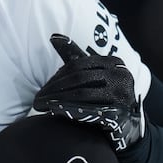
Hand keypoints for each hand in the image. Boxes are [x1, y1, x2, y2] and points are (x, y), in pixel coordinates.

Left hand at [33, 33, 143, 149]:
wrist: (126, 125)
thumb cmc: (104, 95)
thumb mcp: (91, 73)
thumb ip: (74, 55)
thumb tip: (53, 37)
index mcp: (114, 63)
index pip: (77, 65)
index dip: (56, 77)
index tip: (41, 89)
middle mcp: (121, 75)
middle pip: (79, 78)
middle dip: (54, 89)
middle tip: (36, 100)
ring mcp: (123, 95)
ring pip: (83, 93)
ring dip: (58, 100)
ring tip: (41, 106)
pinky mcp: (121, 114)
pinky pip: (91, 111)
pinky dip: (70, 110)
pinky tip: (55, 112)